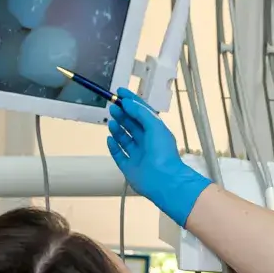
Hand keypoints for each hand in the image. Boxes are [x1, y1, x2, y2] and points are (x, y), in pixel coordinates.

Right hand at [105, 88, 210, 227]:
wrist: (164, 180)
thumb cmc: (163, 152)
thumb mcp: (155, 125)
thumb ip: (140, 112)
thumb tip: (127, 102)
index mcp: (156, 132)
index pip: (142, 113)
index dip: (132, 102)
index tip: (120, 92)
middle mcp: (147, 143)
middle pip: (132, 125)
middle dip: (123, 114)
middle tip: (113, 105)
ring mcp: (138, 155)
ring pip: (125, 139)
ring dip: (118, 128)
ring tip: (112, 120)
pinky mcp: (129, 167)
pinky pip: (119, 154)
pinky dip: (113, 146)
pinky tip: (109, 138)